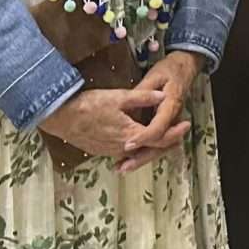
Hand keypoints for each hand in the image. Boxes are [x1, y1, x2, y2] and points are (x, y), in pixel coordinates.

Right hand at [39, 85, 189, 162]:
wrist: (62, 118)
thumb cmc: (89, 106)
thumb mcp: (119, 97)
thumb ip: (143, 98)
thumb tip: (163, 95)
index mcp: (131, 135)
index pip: (160, 139)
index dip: (175, 133)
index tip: (186, 125)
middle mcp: (124, 148)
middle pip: (152, 150)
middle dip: (167, 142)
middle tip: (179, 133)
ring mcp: (112, 152)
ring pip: (139, 152)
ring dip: (152, 146)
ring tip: (164, 136)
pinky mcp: (103, 151)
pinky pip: (126, 152)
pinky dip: (137, 147)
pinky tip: (139, 140)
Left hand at [117, 51, 205, 171]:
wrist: (185, 67)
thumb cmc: (169, 70)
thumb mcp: (154, 76)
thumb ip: (143, 93)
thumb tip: (130, 107)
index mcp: (171, 105)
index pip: (158, 127)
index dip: (143, 138)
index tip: (128, 145)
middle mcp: (173, 118)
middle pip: (160, 144)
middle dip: (142, 157)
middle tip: (124, 166)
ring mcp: (171, 123)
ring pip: (159, 146)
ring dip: (142, 158)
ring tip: (123, 168)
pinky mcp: (166, 124)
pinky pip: (157, 142)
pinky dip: (144, 151)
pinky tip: (129, 158)